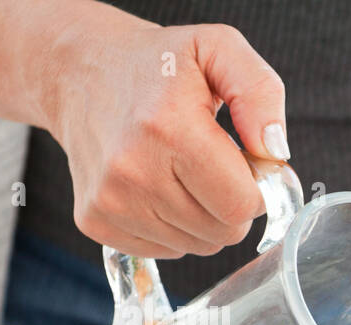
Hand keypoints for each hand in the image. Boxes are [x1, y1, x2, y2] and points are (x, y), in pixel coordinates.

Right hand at [46, 6, 287, 258]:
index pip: (243, 205)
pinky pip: (167, 250)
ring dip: (204, 216)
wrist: (75, 71)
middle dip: (231, 203)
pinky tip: (157, 186)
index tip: (243, 161)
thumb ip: (260, 93)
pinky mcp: (95, 221)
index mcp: (169, 127)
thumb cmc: (157, 65)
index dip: (256, 188)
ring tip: (181, 170)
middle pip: (224, 232)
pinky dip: (174, 227)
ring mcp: (109, 200)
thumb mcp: (218, 49)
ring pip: (199, 246)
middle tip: (211, 164)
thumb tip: (275, 153)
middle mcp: (132, 170)